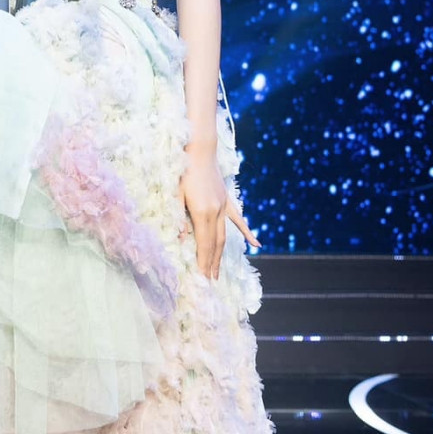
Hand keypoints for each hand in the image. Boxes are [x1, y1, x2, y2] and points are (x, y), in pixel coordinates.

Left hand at [179, 149, 259, 278]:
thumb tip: (181, 239)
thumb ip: (179, 218)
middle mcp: (216, 212)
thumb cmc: (184, 172)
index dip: (203, 261)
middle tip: (211, 282)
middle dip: (212, 264)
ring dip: (221, 255)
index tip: (203, 277)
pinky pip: (238, 220)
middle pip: (215, 244)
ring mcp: (224, 207)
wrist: (200, 151)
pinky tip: (256, 245)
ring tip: (219, 272)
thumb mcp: (176, 195)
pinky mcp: (227, 201)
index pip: (203, 244)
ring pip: (225, 236)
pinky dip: (247, 233)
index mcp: (202, 212)